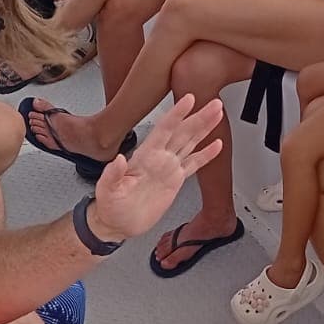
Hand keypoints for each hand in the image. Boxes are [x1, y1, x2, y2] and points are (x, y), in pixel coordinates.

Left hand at [91, 94, 224, 239]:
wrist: (117, 224)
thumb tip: (119, 159)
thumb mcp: (106, 191)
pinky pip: (193, 164)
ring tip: (217, 114)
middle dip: (199, 117)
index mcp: (144, 156)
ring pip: (190, 143)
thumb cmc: (109, 206)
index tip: (188, 100)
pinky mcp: (175, 181)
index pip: (163, 130)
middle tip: (214, 104)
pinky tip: (216, 145)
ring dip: (204, 128)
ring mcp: (167, 167)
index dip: (176, 114)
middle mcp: (158, 158)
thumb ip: (112, 174)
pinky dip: (206, 155)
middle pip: (182, 132)